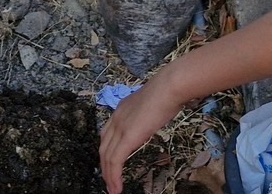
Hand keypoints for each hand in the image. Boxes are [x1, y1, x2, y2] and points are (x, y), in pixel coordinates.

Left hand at [99, 76, 184, 193]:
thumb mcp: (150, 106)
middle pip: (104, 148)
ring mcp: (120, 127)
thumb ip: (144, 115)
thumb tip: (149, 121)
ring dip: (108, 176)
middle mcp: (116, 118)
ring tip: (112, 190)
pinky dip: (114, 176)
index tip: (109, 164)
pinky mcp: (127, 137)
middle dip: (104, 167)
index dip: (106, 151)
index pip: (107, 135)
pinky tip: (117, 188)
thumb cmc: (166, 93)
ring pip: (107, 157)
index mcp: (121, 110)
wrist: (168, 88)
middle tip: (108, 182)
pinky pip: (116, 161)